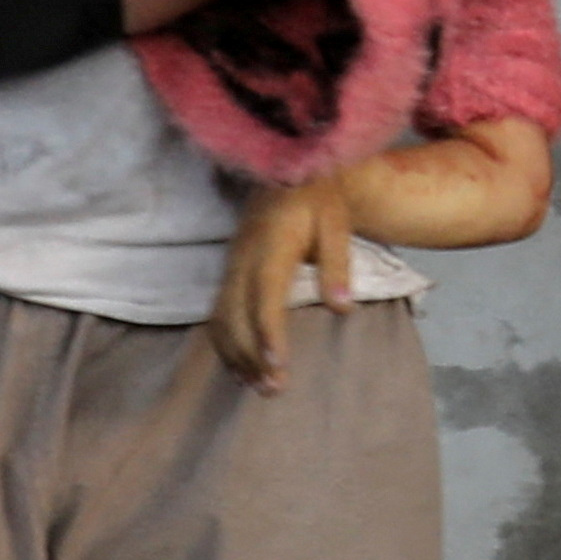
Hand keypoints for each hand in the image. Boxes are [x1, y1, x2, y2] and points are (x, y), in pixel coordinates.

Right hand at [210, 176, 365, 387]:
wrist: (286, 169)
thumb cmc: (317, 198)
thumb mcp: (336, 223)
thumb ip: (337, 265)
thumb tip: (343, 309)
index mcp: (270, 245)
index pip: (264, 295)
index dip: (267, 332)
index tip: (277, 365)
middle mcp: (243, 259)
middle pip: (236, 315)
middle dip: (251, 355)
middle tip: (273, 390)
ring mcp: (231, 266)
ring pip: (221, 318)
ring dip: (236, 356)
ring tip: (259, 387)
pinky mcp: (228, 273)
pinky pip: (217, 314)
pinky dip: (225, 344)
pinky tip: (240, 367)